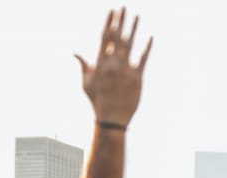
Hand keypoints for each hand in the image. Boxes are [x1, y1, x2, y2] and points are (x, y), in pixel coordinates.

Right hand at [75, 8, 152, 127]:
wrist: (111, 118)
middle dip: (120, 20)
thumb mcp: (86, 83)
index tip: (112, 11)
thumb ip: (83, 65)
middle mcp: (112, 63)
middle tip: (124, 6)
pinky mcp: (137, 78)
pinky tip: (151, 37)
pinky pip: (143, 59)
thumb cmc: (97, 101)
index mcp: (100, 62)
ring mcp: (125, 70)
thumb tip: (75, 53)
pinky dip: (147, 48)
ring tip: (137, 15)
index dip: (108, 22)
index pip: (104, 37)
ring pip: (130, 44)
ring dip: (133, 28)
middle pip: (117, 37)